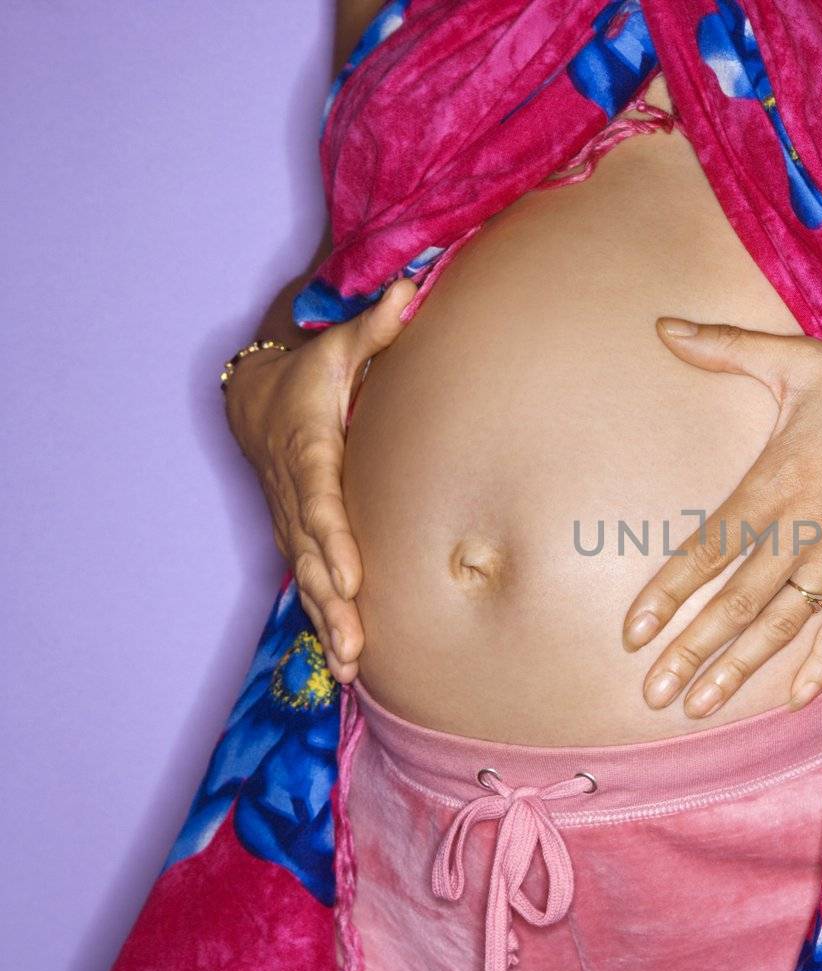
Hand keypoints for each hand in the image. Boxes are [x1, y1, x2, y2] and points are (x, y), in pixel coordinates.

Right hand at [224, 279, 416, 683]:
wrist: (255, 395)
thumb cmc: (309, 371)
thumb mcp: (337, 346)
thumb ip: (373, 326)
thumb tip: (406, 290)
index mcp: (308, 451)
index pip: (321, 502)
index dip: (334, 540)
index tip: (351, 575)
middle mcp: (296, 496)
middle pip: (314, 556)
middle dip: (334, 603)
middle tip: (357, 647)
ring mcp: (294, 521)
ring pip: (309, 579)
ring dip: (330, 624)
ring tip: (354, 669)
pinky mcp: (299, 537)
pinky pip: (311, 583)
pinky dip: (325, 622)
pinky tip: (347, 665)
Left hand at [623, 316, 821, 717]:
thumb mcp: (799, 361)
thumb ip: (727, 349)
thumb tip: (665, 326)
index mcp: (778, 484)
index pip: (710, 549)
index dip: (670, 593)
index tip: (635, 631)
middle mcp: (806, 531)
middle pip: (739, 603)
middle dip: (694, 650)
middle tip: (654, 694)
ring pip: (784, 624)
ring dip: (742, 667)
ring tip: (701, 707)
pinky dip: (821, 662)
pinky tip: (794, 699)